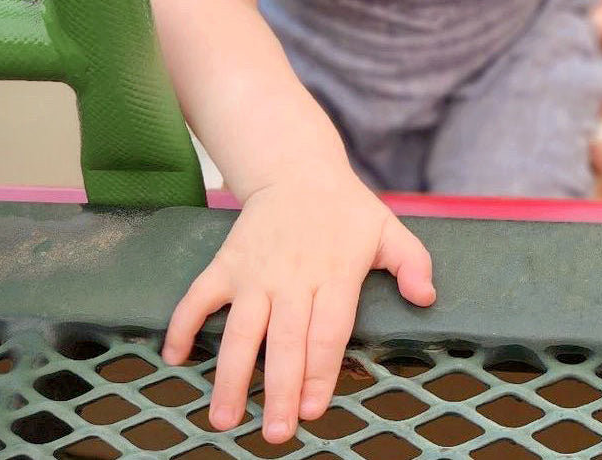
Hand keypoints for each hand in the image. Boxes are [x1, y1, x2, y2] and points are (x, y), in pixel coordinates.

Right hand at [161, 170, 434, 444]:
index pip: (328, 329)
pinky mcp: (227, 263)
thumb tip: (427, 297)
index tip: (314, 409)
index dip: (321, 371)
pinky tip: (174, 357)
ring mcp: (255, 271)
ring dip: (232, 374)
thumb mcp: (387, 228)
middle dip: (281, 389)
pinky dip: (183, 324)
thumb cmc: (345, 210)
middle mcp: (293, 276)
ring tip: (224, 418)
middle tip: (276, 433)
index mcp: (335, 271)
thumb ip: (412, 261)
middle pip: (286, 340)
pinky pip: (199, 296)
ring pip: (242, 329)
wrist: (297, 169)